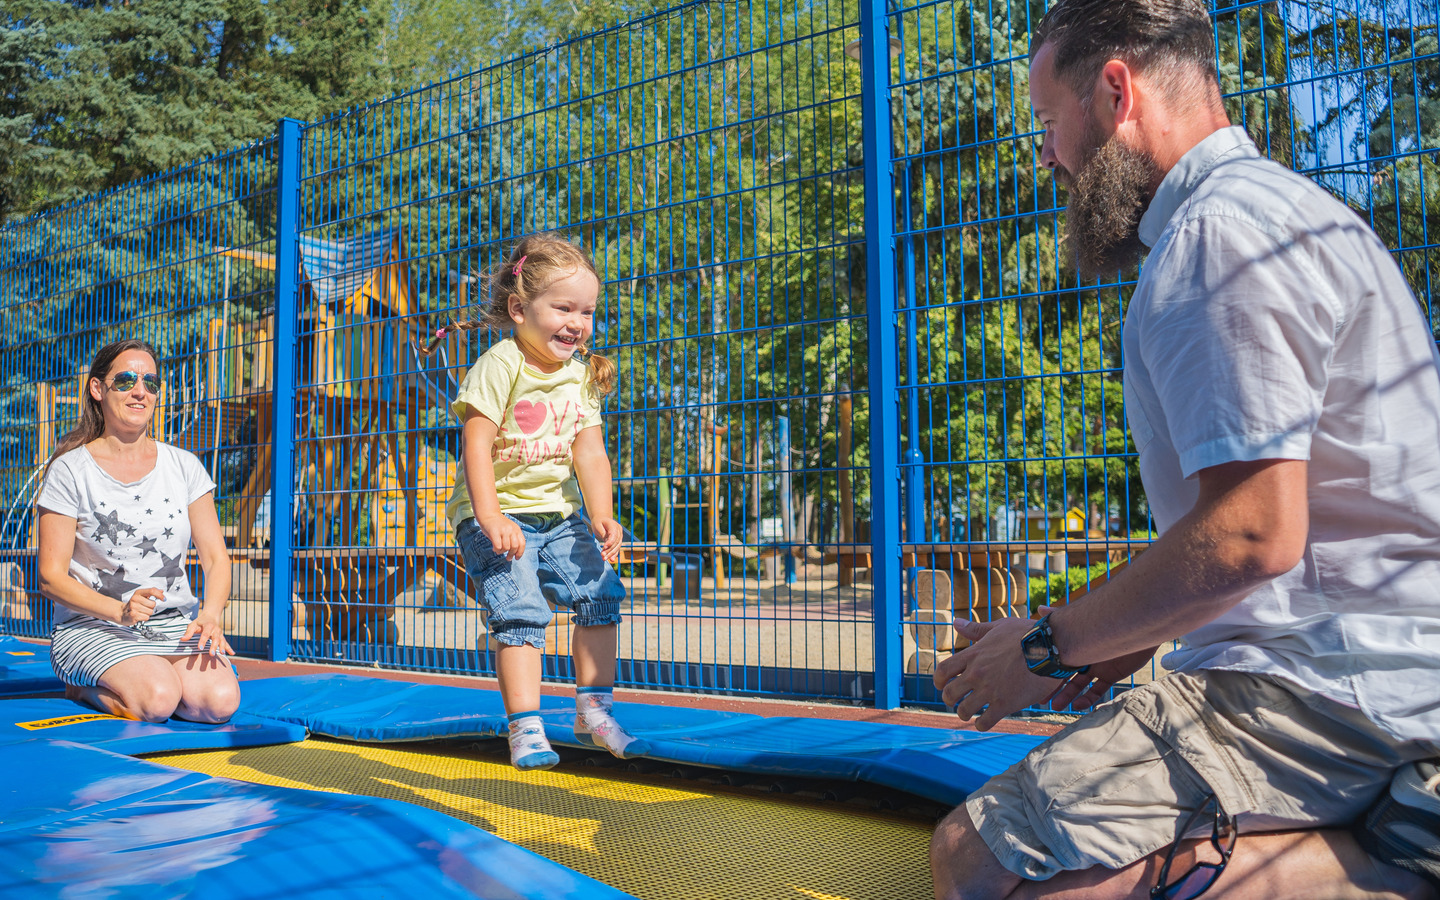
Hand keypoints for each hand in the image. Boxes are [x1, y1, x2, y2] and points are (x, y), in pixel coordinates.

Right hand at [119, 587, 159, 626]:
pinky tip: (139, 615)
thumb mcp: (141, 596)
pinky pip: (147, 617)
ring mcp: (133, 607)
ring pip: (150, 611)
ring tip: (141, 611)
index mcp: (138, 593)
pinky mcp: (133, 615)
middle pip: (153, 604)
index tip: (164, 598)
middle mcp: (135, 599)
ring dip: (147, 613)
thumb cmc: (133, 605)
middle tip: (144, 607)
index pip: (152, 591)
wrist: (122, 613)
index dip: (160, 595)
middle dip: (151, 607)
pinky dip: (144, 618)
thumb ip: (152, 593)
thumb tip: (161, 591)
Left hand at [183, 612, 234, 657]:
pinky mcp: (222, 637)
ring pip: (222, 640)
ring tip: (221, 653)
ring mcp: (220, 633)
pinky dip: (229, 648)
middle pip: (215, 638)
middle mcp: (216, 629)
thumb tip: (183, 639)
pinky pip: (226, 642)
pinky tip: (232, 653)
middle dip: (214, 646)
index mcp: (208, 626)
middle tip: (211, 654)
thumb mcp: (193, 624)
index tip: (199, 648)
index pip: (205, 634)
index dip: (202, 641)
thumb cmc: (200, 622)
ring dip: (222, 647)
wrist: (211, 616)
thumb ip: (188, 632)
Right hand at [479, 514, 524, 559]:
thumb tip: (515, 553)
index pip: (522, 543)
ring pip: (506, 547)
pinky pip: (498, 546)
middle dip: (511, 554)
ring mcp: (503, 530)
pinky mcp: (494, 532)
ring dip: (502, 552)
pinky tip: (494, 548)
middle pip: (515, 546)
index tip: (517, 558)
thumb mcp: (510, 529)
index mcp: (516, 529)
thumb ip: (513, 538)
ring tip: (498, 550)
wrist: (488, 514)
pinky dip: (496, 550)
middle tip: (508, 558)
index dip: (520, 552)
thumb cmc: (498, 525)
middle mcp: (511, 529)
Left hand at [590, 516, 622, 563]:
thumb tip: (606, 543)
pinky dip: (614, 554)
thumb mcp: (597, 525)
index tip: (604, 547)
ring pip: (617, 546)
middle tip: (602, 556)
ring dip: (611, 554)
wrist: (602, 519)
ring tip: (604, 559)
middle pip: (616, 542)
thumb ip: (602, 533)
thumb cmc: (598, 522)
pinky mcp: (618, 540)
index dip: (610, 542)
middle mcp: (619, 531)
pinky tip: (611, 559)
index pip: (614, 535)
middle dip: (610, 550)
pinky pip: (617, 548)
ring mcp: (619, 536)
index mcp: (614, 525)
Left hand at [932, 615, 1064, 730]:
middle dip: (949, 700)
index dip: (939, 680)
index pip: (943, 670)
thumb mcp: (999, 627)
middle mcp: (977, 673)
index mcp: (974, 655)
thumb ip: (976, 629)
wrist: (1050, 647)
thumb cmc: (1026, 634)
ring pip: (964, 710)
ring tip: (969, 715)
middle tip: (956, 702)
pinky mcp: (1004, 704)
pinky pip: (985, 721)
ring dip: (964, 714)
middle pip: (949, 693)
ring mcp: (989, 690)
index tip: (941, 685)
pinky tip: (984, 723)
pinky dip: (981, 725)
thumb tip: (956, 623)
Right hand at [1028, 606, 1156, 712]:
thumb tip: (1039, 609)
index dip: (1046, 675)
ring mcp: (1097, 667)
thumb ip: (1060, 616)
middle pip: (1066, 677)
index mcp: (1075, 646)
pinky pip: (1098, 690)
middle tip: (1044, 701)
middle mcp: (1084, 658)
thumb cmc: (1106, 620)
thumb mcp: (1081, 619)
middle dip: (1055, 689)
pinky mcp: (1112, 675)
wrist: (1135, 624)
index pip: (1057, 663)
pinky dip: (1088, 698)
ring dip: (1069, 696)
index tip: (1035, 685)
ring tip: (1057, 706)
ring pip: (1080, 686)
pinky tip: (1078, 705)